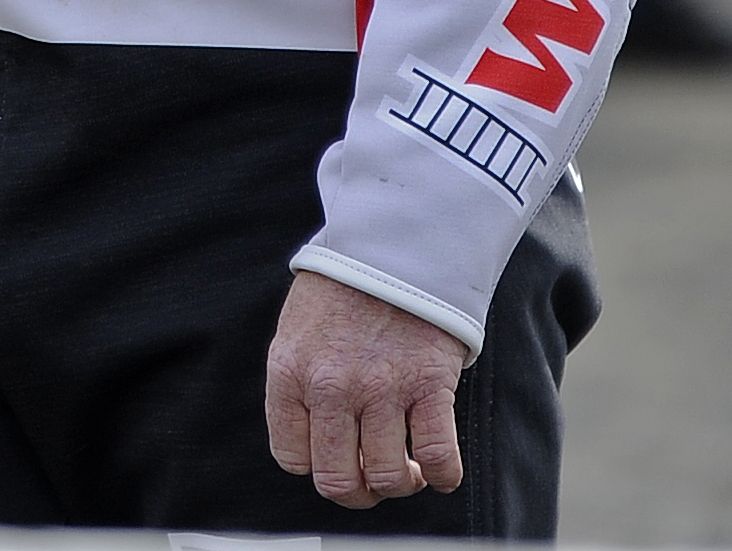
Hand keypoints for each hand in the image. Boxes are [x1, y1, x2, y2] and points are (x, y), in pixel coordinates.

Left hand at [265, 270, 465, 507]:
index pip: (293, 457)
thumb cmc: (344, 287)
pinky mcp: (428, 383)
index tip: (337, 452)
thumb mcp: (298, 331)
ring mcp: (380, 387)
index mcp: (290, 372)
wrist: (392, 242)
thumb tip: (316, 442)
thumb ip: (300, 384)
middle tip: (373, 474)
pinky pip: (437, 457)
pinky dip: (442, 475)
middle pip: (338, 480)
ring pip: (387, 477)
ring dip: (400, 482)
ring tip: (407, 464)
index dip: (318, 463)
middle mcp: (330, 387)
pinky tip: (439, 468)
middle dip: (358, 490)